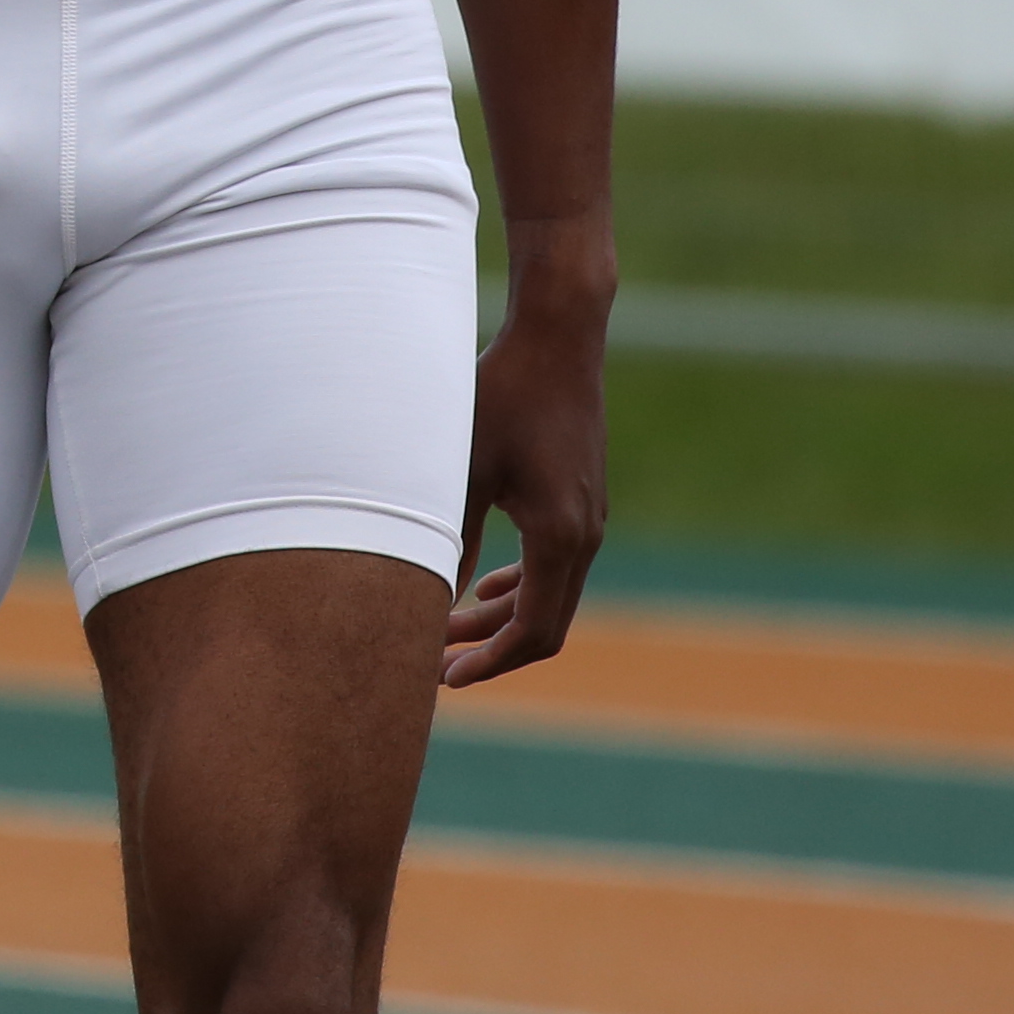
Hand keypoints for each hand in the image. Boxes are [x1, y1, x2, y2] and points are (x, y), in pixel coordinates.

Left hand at [443, 219, 611, 686]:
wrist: (558, 336)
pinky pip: (556, 563)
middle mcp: (586, 534)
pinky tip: (482, 584)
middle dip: (490, 648)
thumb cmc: (504, 394)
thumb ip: (447, 538)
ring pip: (550, 593)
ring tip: (448, 631)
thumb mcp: (461, 467)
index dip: (489, 662)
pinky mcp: (582, 496)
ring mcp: (590, 516)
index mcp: (561, 536)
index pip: (534, 632)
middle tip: (435, 665)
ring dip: (502, 617)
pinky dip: (520, 585)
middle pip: (545, 622)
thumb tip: (423, 601)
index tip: (443, 678)